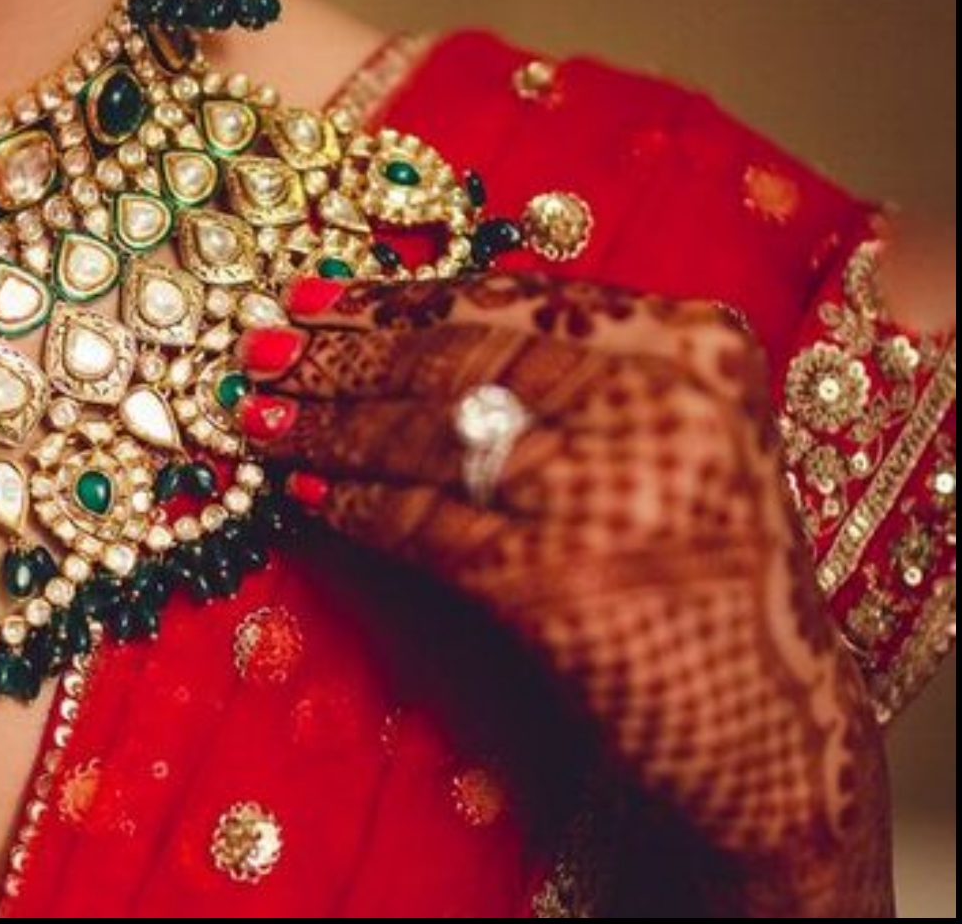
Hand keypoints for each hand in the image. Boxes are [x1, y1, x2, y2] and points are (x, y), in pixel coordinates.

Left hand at [234, 272, 890, 914]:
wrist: (769, 727)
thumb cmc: (704, 574)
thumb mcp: (670, 444)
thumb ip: (576, 380)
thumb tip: (404, 329)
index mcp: (693, 348)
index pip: (513, 300)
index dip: (398, 297)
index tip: (315, 293)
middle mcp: (658, 401)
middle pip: (458, 358)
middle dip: (341, 353)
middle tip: (256, 347)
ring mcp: (606, 486)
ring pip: (427, 435)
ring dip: (322, 424)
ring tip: (250, 414)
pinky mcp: (552, 575)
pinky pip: (418, 521)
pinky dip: (349, 504)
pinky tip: (296, 490)